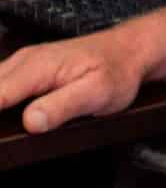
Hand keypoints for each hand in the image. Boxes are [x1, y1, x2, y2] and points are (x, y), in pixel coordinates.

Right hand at [0, 30, 144, 132]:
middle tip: (4, 136)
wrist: (131, 51)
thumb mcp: (97, 92)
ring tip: (6, 131)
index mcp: (37, 67)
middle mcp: (25, 61)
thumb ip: (62, 106)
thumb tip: (30, 121)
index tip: (0, 134)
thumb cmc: (117, 70)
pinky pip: (0, 85)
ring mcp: (23, 64)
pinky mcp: (26, 70)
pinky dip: (0, 99)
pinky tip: (6, 117)